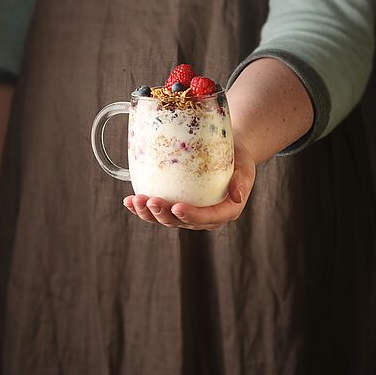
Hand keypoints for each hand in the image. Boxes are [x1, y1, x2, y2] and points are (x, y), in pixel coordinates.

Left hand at [123, 138, 255, 230]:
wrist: (228, 152)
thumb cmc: (238, 158)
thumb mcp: (245, 167)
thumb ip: (241, 181)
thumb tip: (237, 196)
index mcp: (225, 211)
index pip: (208, 218)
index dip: (191, 216)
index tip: (177, 207)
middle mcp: (205, 217)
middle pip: (182, 222)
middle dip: (163, 215)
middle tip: (151, 201)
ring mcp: (189, 213)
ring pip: (166, 219)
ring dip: (148, 213)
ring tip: (135, 201)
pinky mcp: (175, 206)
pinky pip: (158, 211)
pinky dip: (142, 208)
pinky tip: (129, 201)